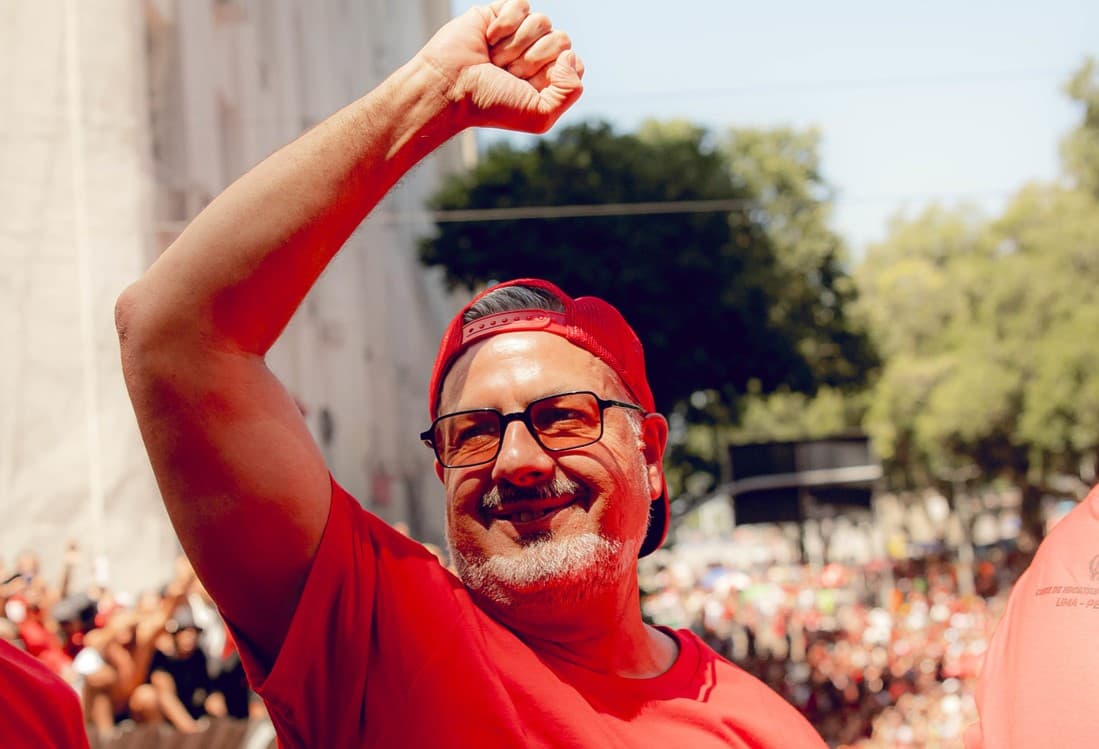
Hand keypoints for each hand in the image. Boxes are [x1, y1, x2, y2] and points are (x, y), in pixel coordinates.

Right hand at [418, 0, 583, 132]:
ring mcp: (520, 34)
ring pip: (542, 21)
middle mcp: (537, 55)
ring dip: (515, 44)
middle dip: (532, 59)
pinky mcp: (501, 14)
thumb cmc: (490, 103)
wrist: (450, 86)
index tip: (525, 86)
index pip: (573, 62)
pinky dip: (505, 24)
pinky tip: (489, 39)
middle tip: (506, 73)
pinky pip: (521, 5)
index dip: (551, 73)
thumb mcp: (540, 116)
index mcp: (549, 79)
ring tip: (494, 59)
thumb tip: (570, 54)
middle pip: (560, 39)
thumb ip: (570, 92)